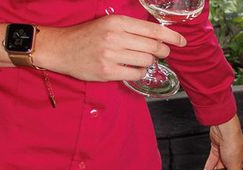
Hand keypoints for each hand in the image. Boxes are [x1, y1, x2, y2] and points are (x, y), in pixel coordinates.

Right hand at [37, 15, 186, 81]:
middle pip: (154, 47)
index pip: (153, 30)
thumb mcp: (108, 24)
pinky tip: (132, 68)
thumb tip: (160, 38)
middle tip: (161, 53)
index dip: (172, 37)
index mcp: (117, 22)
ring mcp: (111, 55)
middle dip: (163, 51)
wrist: (60, 49)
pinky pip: (137, 74)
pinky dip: (139, 72)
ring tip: (139, 59)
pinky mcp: (108, 71)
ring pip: (147, 61)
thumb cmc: (87, 36)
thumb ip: (132, 30)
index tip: (183, 41)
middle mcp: (115, 37)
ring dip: (149, 62)